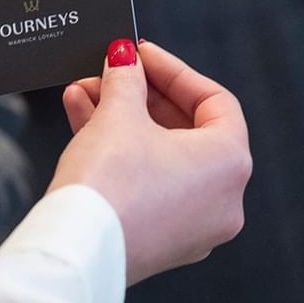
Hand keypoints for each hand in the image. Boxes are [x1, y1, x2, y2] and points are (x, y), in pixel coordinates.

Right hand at [50, 39, 251, 285]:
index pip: (213, 100)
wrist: (75, 248)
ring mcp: (190, 224)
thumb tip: (123, 58)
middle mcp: (221, 199)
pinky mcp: (158, 238)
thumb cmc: (109, 183)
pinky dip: (118, 151)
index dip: (173, 70)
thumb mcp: (118, 114)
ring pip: (158, 154)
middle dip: (137, 94)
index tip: (139, 54)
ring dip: (118, 118)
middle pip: (183, 127)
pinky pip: (145, 181)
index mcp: (228, 164)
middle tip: (108, 72)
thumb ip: (125, 78)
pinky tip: (81, 120)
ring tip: (81, 92)